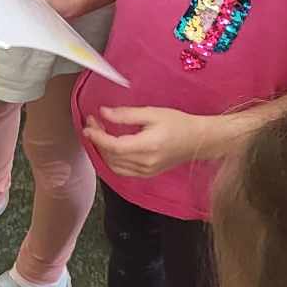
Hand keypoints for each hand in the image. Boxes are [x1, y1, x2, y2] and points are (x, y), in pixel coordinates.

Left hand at [82, 106, 209, 176]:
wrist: (198, 140)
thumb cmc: (178, 124)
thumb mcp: (152, 113)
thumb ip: (126, 114)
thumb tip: (104, 113)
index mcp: (147, 146)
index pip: (114, 146)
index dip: (98, 137)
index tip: (88, 125)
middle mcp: (145, 163)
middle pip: (111, 156)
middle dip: (98, 140)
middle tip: (93, 123)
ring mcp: (146, 171)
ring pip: (114, 166)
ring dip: (103, 151)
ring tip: (100, 133)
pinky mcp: (147, 174)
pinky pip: (122, 171)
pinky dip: (111, 160)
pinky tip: (110, 147)